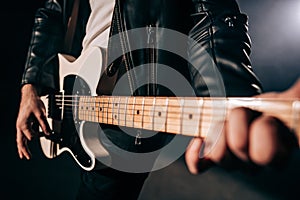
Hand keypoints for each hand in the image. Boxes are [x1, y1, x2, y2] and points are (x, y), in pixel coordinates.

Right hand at [16, 84, 49, 159]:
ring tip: (24, 155)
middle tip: (28, 158)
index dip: (39, 136)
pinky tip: (26, 144)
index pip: (31, 136)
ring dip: (22, 148)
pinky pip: (23, 135)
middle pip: (21, 141)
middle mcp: (20, 126)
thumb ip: (44, 124)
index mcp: (23, 124)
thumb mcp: (41, 113)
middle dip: (24, 150)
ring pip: (20, 139)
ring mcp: (21, 125)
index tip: (46, 135)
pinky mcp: (23, 124)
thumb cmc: (33, 103)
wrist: (29, 95)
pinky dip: (24, 141)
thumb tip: (48, 133)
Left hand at [185, 79, 299, 173]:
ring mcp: (233, 161)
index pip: (267, 153)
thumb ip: (296, 98)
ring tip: (225, 120)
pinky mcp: (214, 155)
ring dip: (217, 130)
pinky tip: (197, 142)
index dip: (263, 130)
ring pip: (218, 155)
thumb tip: (299, 94)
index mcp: (277, 151)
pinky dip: (195, 155)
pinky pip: (200, 165)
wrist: (254, 114)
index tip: (266, 117)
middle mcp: (254, 161)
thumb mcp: (287, 103)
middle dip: (237, 123)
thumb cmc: (272, 110)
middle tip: (242, 112)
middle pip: (239, 147)